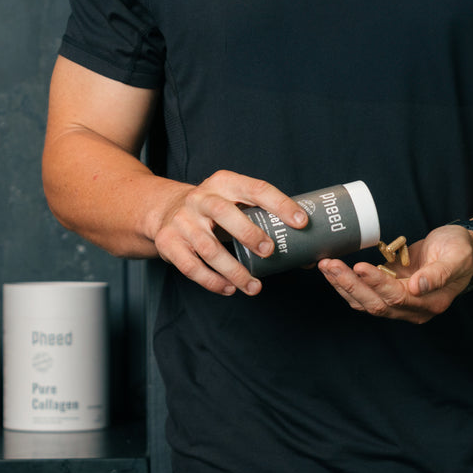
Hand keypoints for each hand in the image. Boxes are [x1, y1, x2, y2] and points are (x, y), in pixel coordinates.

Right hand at [152, 170, 307, 295]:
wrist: (164, 211)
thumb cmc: (213, 211)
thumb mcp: (233, 202)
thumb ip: (262, 221)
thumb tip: (307, 256)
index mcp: (223, 183)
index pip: (255, 189)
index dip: (280, 204)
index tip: (300, 222)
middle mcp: (200, 199)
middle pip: (223, 213)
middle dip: (249, 233)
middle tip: (270, 252)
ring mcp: (182, 221)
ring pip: (208, 248)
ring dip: (233, 270)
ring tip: (253, 287)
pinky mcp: (168, 243)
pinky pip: (191, 267)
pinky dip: (212, 281)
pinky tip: (229, 289)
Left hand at [317, 224, 472, 323]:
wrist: (460, 249)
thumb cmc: (460, 250)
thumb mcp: (456, 257)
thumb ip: (438, 273)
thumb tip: (417, 287)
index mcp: (429, 303)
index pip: (397, 297)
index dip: (377, 283)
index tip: (360, 266)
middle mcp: (411, 309)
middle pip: (374, 303)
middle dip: (350, 284)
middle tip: (331, 265)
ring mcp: (397, 304)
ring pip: (363, 301)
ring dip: (342, 284)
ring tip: (326, 266)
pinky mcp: (385, 294)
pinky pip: (361, 294)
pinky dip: (345, 283)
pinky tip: (332, 271)